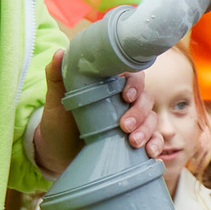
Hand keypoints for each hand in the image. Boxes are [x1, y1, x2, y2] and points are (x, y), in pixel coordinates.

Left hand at [35, 49, 159, 177]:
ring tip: (133, 142)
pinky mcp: (135, 142)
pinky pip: (154, 140)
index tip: (126, 96)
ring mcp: (132, 122)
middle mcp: (124, 103)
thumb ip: (57, 77)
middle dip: (139, 112)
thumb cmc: (58, 125)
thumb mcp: (54, 102)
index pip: (132, 77)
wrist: (57, 156)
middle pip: (146, 99)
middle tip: (124, 126)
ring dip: (148, 130)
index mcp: (109, 87)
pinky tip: (149, 153)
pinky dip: (156, 145)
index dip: (135, 84)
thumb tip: (60, 53)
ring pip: (152, 119)